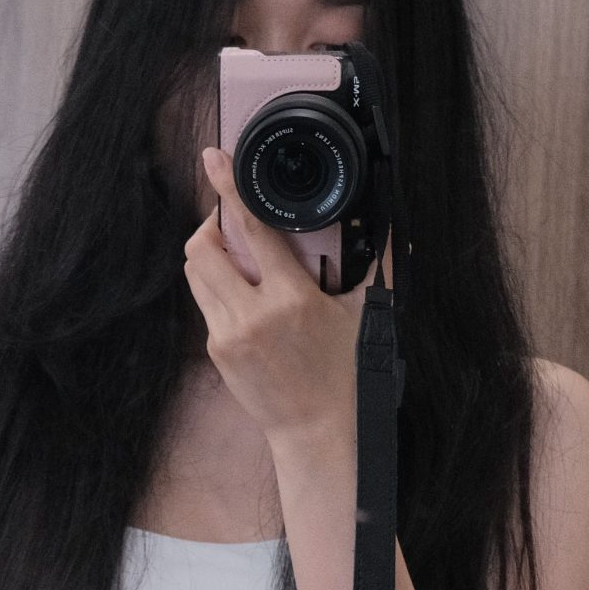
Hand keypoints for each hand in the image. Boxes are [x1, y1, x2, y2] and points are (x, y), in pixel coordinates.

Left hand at [182, 144, 366, 443]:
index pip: (251, 229)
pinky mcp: (217, 351)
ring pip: (196, 273)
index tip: (213, 159)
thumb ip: (374, 262)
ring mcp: (228, 335)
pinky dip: (218, 288)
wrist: (321, 431)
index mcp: (291, 299)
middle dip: (212, 225)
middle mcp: (251, 315)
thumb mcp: (366, 314)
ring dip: (210, 254)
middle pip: (203, 247)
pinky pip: (205, 304)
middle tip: (233, 223)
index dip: (228, 189)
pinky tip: (245, 295)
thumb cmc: (348, 373)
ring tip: (239, 256)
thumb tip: (392, 224)